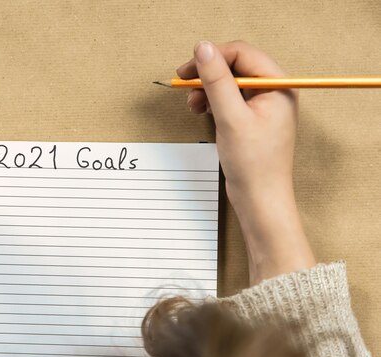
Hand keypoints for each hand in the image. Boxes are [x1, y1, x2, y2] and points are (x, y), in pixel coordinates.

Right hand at [177, 41, 314, 283]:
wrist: (260, 200)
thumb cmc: (253, 165)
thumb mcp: (230, 117)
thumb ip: (216, 81)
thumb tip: (203, 49)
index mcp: (278, 86)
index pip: (242, 54)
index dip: (213, 57)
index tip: (188, 68)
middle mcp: (274, 92)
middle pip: (236, 66)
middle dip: (208, 74)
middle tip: (184, 84)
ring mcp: (263, 106)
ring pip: (230, 83)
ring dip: (207, 88)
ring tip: (192, 104)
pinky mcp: (252, 119)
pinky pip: (230, 99)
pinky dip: (212, 102)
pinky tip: (201, 111)